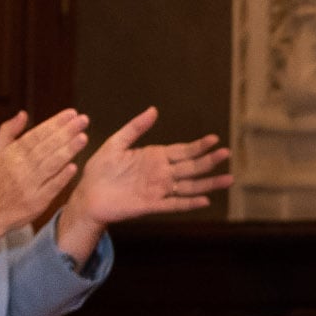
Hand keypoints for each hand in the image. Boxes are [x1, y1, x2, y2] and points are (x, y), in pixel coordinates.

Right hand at [0, 109, 87, 272]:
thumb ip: (8, 131)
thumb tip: (23, 113)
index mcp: (11, 154)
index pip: (36, 135)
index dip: (54, 123)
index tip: (71, 113)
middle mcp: (20, 168)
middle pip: (46, 147)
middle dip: (66, 132)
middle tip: (83, 120)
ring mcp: (29, 186)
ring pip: (51, 165)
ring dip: (68, 151)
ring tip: (83, 137)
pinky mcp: (36, 202)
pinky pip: (51, 187)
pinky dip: (62, 177)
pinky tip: (74, 166)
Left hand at [56, 108, 232, 265]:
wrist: (87, 196)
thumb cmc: (99, 170)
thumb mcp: (115, 143)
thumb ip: (135, 128)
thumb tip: (154, 110)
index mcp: (154, 157)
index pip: (183, 151)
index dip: (199, 146)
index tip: (214, 139)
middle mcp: (161, 174)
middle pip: (191, 167)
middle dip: (209, 161)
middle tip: (227, 153)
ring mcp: (158, 190)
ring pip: (189, 186)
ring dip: (208, 183)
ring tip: (228, 179)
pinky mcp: (151, 205)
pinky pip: (174, 204)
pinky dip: (189, 203)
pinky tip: (205, 200)